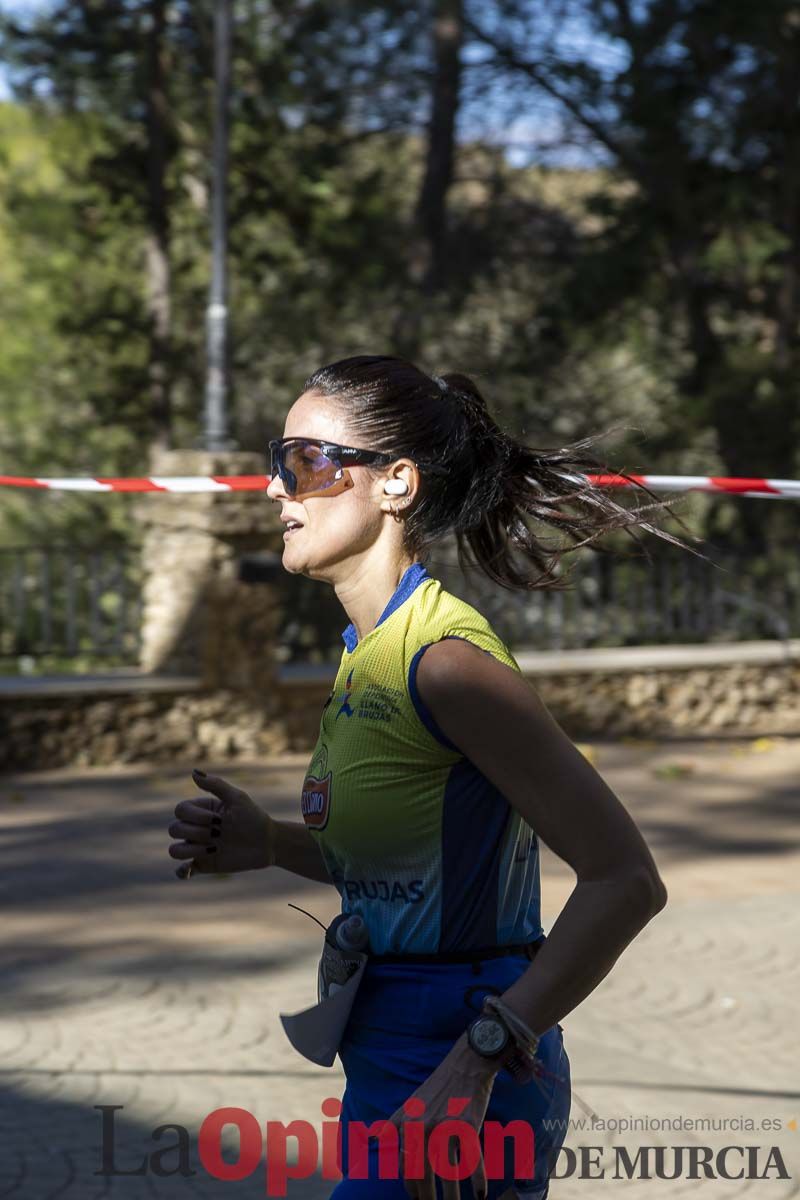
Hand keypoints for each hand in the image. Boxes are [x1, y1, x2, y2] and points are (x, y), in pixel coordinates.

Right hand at [167, 768, 274, 878]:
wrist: (268, 843)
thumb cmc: (253, 817)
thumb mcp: (237, 798)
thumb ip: (216, 785)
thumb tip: (193, 772)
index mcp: (201, 810)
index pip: (180, 810)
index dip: (195, 816)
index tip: (219, 820)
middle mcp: (195, 828)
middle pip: (174, 829)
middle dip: (197, 832)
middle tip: (219, 834)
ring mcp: (198, 847)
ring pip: (174, 850)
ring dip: (190, 850)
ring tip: (212, 849)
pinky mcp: (204, 864)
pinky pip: (182, 871)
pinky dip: (181, 871)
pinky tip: (190, 868)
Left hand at [385, 1033, 500, 1199]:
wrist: (466, 1065)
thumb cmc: (438, 1086)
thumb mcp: (410, 1103)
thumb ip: (392, 1122)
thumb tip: (370, 1136)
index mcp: (409, 1125)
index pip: (407, 1167)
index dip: (411, 1188)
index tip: (417, 1199)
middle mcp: (425, 1129)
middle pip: (425, 1175)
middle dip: (428, 1197)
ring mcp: (447, 1129)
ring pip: (449, 1174)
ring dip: (453, 1197)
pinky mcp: (469, 1127)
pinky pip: (473, 1161)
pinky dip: (479, 1181)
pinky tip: (481, 1195)